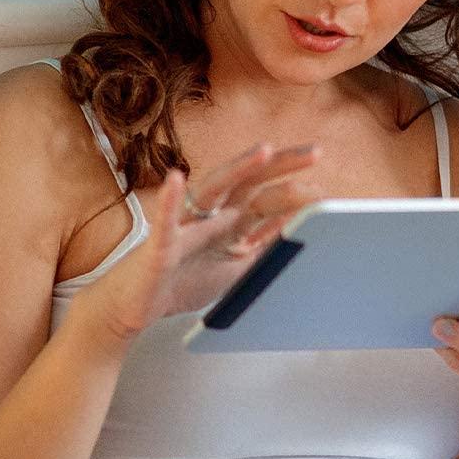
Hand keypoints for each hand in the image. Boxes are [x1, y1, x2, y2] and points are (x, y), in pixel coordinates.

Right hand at [74, 142, 322, 345]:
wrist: (134, 308)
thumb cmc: (181, 282)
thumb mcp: (237, 268)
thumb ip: (264, 250)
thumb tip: (303, 236)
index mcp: (229, 222)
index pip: (266, 195)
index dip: (295, 187)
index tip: (324, 183)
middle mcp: (209, 216)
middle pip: (248, 182)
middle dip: (280, 166)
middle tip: (315, 152)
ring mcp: (183, 227)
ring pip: (212, 190)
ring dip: (237, 169)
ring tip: (263, 151)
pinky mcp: (158, 248)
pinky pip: (164, 223)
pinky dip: (169, 202)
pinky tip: (175, 180)